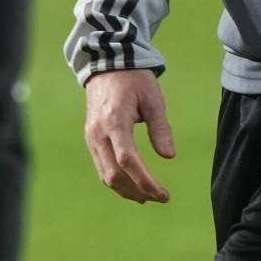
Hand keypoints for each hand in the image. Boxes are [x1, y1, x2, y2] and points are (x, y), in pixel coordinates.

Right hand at [85, 67, 179, 203]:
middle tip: (160, 197)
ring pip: (105, 175)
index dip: (145, 182)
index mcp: (115, 122)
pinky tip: (132, 185)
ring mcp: (92, 137)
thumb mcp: (153, 99)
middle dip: (137, 191)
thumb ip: (160, 128)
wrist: (106, 62)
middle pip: (114, 174)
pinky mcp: (91, 138)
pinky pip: (101, 166)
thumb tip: (169, 156)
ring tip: (148, 197)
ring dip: (126, 190)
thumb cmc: (133, 79)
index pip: (128, 161)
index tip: (163, 194)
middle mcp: (98, 133)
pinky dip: (117, 180)